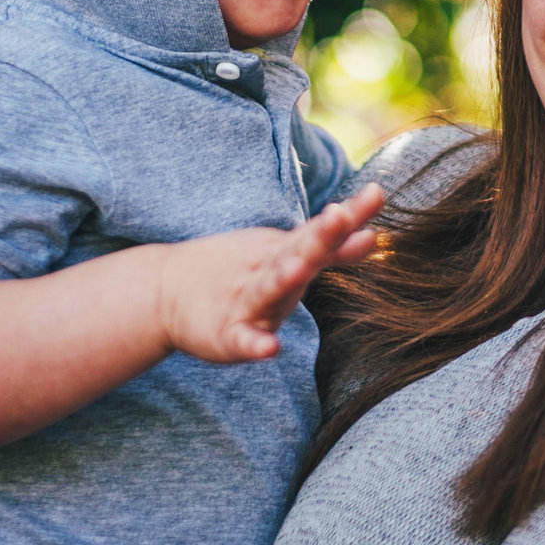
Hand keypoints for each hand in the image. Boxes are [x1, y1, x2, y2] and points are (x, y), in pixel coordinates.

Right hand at [154, 184, 384, 363]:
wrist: (169, 292)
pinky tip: (269, 349)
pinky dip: (255, 345)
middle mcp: (268, 272)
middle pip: (297, 253)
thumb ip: (332, 249)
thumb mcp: (287, 255)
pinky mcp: (226, 334)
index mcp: (284, 254)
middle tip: (339, 215)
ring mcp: (245, 301)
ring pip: (267, 290)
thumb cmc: (243, 273)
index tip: (375, 194)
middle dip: (319, 236)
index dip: (347, 219)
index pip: (321, 233)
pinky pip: (242, 340)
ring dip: (283, 280)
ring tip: (297, 270)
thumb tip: (375, 235)